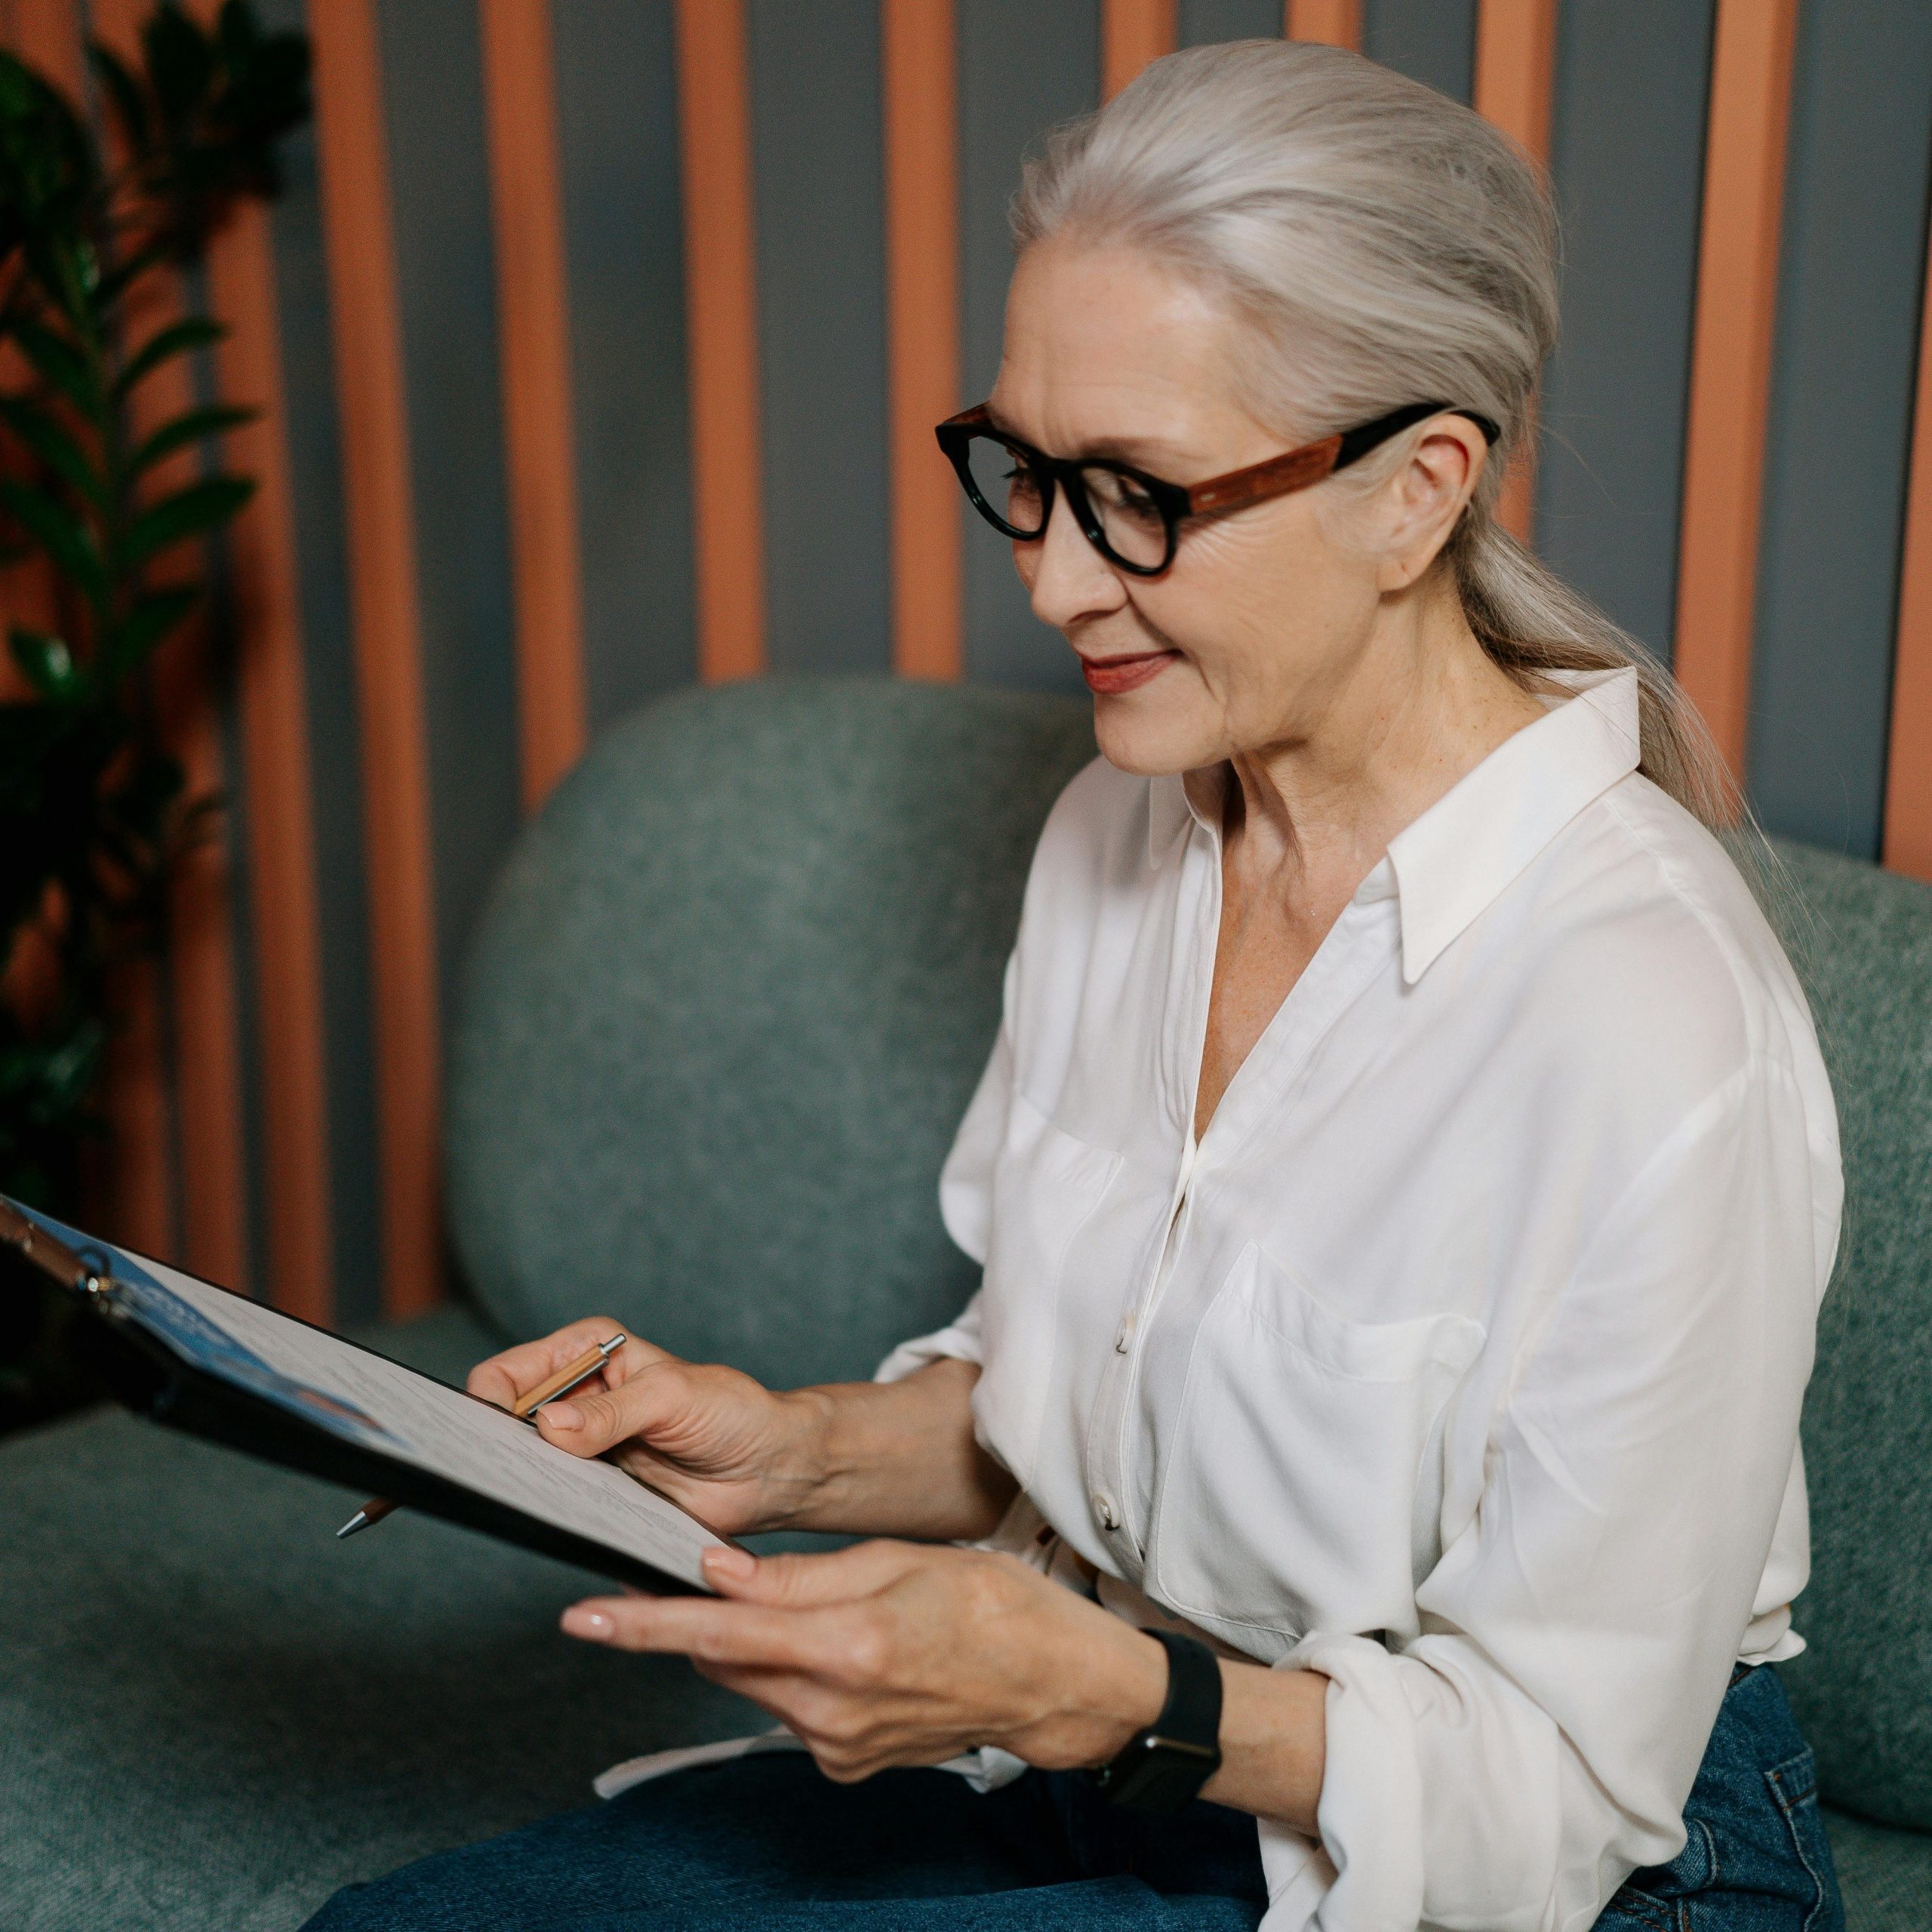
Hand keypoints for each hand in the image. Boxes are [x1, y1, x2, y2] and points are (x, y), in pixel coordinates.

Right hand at [467, 1320, 828, 1535]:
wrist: (768, 1468)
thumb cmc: (732, 1413)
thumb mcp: (672, 1397)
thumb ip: (612, 1412)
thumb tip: (549, 1425)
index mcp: (586, 1351)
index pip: (509, 1372)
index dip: (488, 1403)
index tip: (487, 1437)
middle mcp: (574, 1396)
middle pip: (504, 1422)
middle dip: (496, 1447)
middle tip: (498, 1475)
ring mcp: (580, 1446)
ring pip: (524, 1466)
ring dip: (524, 1483)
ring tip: (530, 1497)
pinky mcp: (593, 1490)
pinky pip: (555, 1502)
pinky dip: (550, 1510)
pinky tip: (555, 1517)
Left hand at [559, 1540, 1170, 1782]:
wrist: (1051, 1682)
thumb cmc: (989, 1602)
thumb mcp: (900, 1560)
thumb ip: (801, 1576)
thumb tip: (717, 1576)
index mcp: (847, 1645)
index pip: (718, 1634)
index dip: (645, 1623)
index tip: (581, 1615)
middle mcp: (832, 1709)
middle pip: (727, 1660)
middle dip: (700, 1621)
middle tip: (696, 1578)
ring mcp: (837, 1747)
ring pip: (756, 1683)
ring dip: (757, 1644)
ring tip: (818, 1610)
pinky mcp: (846, 1766)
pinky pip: (791, 1710)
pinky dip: (796, 1674)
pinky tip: (851, 1652)